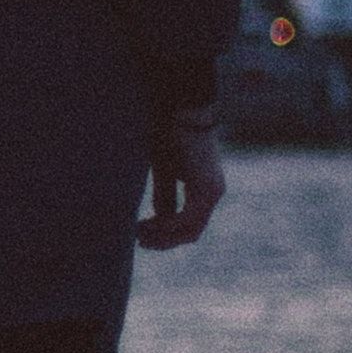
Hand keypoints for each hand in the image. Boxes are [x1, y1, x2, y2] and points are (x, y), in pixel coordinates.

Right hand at [136, 113, 227, 250]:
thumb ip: (165, 194)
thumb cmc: (171, 133)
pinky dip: (166, 225)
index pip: (189, 224)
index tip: (140, 234)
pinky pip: (186, 219)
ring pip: (190, 230)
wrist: (182, 111)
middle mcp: (213, 194)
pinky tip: (147, 223)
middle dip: (164, 241)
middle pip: (191, 233)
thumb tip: (161, 217)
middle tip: (138, 241)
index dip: (165, 234)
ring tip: (138, 233)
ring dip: (163, 236)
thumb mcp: (164, 170)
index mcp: (204, 188)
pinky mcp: (205, 189)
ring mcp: (212, 193)